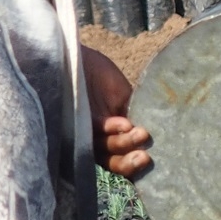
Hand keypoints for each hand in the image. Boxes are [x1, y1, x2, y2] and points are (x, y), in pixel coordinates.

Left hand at [83, 46, 151, 177]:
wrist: (75, 57)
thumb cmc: (98, 75)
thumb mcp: (122, 96)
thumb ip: (131, 115)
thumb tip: (149, 137)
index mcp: (110, 135)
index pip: (123, 157)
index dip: (135, 162)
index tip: (150, 158)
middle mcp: (95, 139)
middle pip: (112, 160)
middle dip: (129, 162)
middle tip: (145, 156)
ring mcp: (82, 134)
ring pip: (103, 151)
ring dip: (124, 144)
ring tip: (141, 134)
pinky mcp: (70, 126)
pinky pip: (91, 133)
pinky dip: (110, 129)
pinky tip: (125, 124)